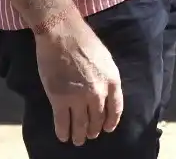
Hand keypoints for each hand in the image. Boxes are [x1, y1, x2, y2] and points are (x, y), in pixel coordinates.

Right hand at [34, 16, 123, 145]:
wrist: (62, 34)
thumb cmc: (84, 41)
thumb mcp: (105, 59)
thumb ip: (106, 78)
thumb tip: (104, 93)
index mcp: (112, 80)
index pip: (116, 109)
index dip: (111, 121)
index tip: (107, 128)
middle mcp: (98, 92)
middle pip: (97, 119)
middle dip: (94, 130)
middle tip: (90, 135)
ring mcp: (79, 98)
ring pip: (81, 124)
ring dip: (79, 135)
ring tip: (77, 140)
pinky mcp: (60, 100)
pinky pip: (63, 122)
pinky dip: (63, 132)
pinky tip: (63, 136)